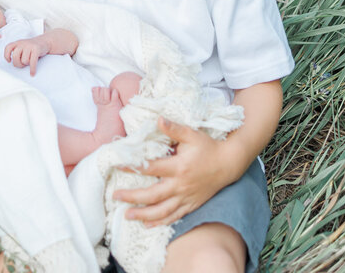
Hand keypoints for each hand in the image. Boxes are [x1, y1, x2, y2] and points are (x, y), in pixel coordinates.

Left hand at [3, 37, 50, 75]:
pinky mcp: (37, 49)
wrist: (45, 41)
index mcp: (18, 43)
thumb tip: (13, 63)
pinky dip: (32, 69)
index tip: (9, 61)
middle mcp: (22, 43)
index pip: (8, 48)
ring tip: (30, 61)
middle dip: (18, 63)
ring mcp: (30, 45)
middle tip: (22, 64)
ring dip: (27, 64)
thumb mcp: (23, 47)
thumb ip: (17, 52)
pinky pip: (32, 62)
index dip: (6, 55)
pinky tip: (32, 73)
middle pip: (15, 56)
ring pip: (24, 60)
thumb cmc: (32, 47)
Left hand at [111, 118, 244, 226]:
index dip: (133, 167)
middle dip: (133, 197)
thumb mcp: (192, 134)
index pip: (151, 168)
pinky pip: (174, 216)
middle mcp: (181, 185)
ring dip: (144, 215)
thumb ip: (174, 129)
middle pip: (153, 195)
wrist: (228, 164)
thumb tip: (158, 119)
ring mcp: (186, 197)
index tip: (118, 166)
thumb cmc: (208, 147)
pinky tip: (148, 224)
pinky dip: (161, 222)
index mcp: (179, 167)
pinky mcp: (191, 205)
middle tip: (116, 197)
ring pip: (163, 211)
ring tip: (127, 215)